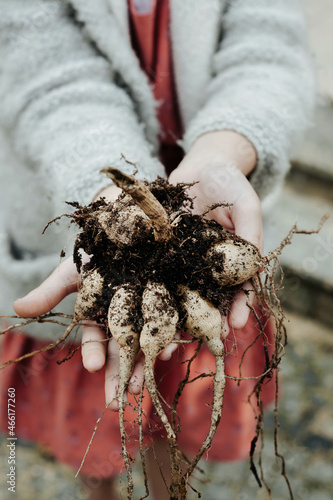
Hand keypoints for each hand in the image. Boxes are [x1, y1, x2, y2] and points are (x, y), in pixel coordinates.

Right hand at [13, 184, 175, 410]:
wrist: (130, 221)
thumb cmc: (99, 247)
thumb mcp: (75, 267)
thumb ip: (52, 289)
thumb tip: (16, 307)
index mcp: (102, 315)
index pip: (95, 340)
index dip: (93, 353)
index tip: (94, 366)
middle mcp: (126, 319)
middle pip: (123, 352)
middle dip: (120, 375)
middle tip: (119, 400)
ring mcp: (150, 313)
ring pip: (147, 344)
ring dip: (145, 365)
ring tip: (143, 384)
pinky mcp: (174, 304)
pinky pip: (173, 324)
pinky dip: (172, 337)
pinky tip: (171, 350)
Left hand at [169, 130, 262, 330]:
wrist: (201, 164)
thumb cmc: (229, 183)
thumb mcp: (246, 205)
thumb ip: (250, 233)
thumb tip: (254, 264)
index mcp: (233, 257)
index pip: (239, 287)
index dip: (239, 305)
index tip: (236, 324)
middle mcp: (209, 262)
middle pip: (211, 294)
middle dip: (211, 317)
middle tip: (208, 338)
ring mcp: (186, 256)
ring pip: (184, 287)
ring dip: (183, 310)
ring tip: (180, 331)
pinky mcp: (165, 246)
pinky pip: (161, 267)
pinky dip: (158, 284)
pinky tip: (151, 302)